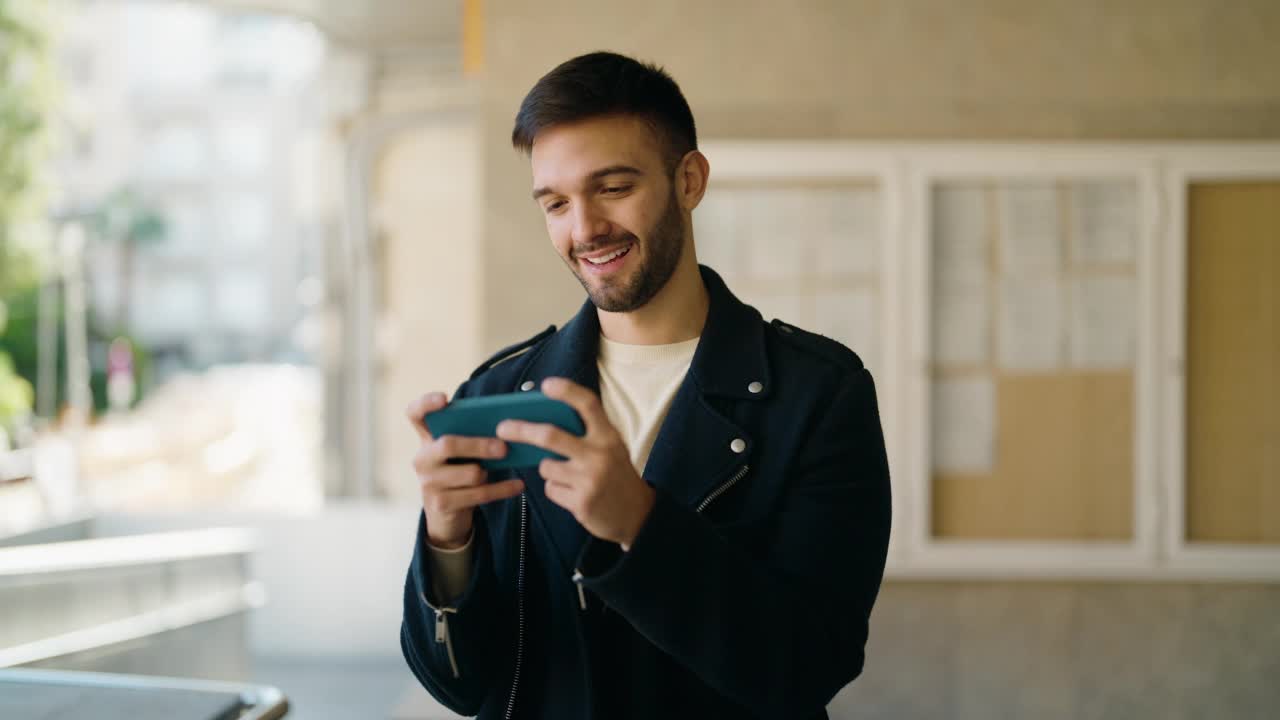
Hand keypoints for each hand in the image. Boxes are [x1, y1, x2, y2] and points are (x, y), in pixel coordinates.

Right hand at [407, 391, 524, 547]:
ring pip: (469, 473)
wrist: (446, 515)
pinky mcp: (441, 504)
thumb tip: (507, 426)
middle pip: (448, 445)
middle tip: (503, 447)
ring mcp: (429, 483)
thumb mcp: (460, 454)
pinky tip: (518, 485)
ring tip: (506, 465)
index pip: (415, 415)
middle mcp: (423, 459)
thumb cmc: (459, 473)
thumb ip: (471, 437)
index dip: (425, 404)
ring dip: (490, 471)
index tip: (444, 398)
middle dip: (479, 445)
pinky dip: (502, 489)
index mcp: (427, 439)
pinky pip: (479, 493)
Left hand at [496, 377, 655, 549]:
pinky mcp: (581, 503)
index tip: (547, 385)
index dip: (567, 391)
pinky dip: (556, 489)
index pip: (588, 405)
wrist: (637, 516)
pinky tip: (574, 493)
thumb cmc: (616, 474)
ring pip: (545, 467)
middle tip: (502, 428)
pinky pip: (551, 489)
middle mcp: (600, 455)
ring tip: (569, 476)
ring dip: (549, 469)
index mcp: (609, 436)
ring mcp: (589, 480)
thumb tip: (542, 421)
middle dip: (521, 430)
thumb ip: (587, 434)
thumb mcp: (610, 448)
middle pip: (550, 437)